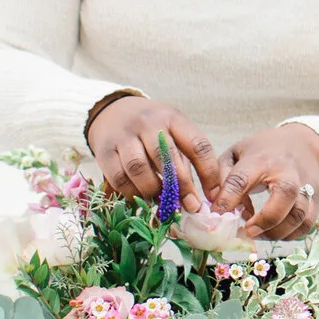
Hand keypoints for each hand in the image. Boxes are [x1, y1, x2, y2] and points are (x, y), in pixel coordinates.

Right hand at [86, 95, 223, 211]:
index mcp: (173, 118)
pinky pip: (119, 178)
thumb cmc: (150, 129)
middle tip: (189, 206)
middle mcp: (148, 123)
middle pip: (168, 158)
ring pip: (140, 169)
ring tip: (161, 200)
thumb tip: (195, 202)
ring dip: (153, 191)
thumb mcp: (172, 133)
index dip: (208, 173)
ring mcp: (125, 136)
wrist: (111, 112)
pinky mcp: (104, 151)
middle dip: (181, 187)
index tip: (214, 195)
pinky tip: (140, 196)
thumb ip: (184, 161)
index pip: (197, 145)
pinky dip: (131, 192)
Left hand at [210, 123, 318, 239]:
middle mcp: (287, 172)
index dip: (227, 198)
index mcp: (261, 159)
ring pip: (299, 215)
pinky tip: (274, 232)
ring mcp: (305, 186)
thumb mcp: (237, 153)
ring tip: (258, 233)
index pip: (242, 178)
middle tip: (248, 230)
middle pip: (285, 194)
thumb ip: (223, 175)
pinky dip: (290, 235)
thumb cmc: (263, 152)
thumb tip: (215, 204)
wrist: (303, 145)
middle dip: (265, 218)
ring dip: (277, 232)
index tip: (216, 214)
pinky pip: (307, 225)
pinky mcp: (316, 201)